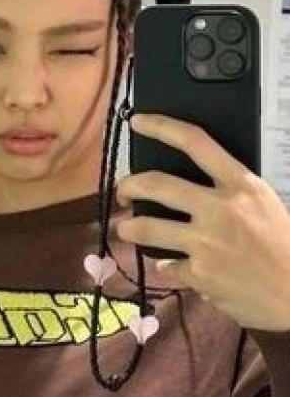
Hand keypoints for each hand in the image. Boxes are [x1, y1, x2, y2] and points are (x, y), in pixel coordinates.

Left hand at [115, 113, 289, 331]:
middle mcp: (219, 208)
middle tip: (122, 191)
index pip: (195, 142)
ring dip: (129, 228)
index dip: (161, 127)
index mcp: (241, 184)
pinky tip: (171, 267)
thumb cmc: (285, 246)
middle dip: (129, 185)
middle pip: (156, 184)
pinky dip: (167, 267)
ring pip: (147, 227)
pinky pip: (168, 266)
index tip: (138, 122)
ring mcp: (205, 242)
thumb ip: (229, 191)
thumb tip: (191, 191)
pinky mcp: (199, 274)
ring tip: (126, 229)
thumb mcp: (264, 204)